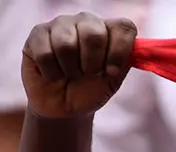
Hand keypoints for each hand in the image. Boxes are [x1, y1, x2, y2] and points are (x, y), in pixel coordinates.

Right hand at [22, 13, 136, 118]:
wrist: (62, 106)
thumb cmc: (89, 90)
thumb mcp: (112, 81)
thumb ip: (124, 63)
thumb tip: (137, 51)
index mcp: (109, 30)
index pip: (124, 27)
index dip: (119, 51)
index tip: (111, 71)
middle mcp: (85, 21)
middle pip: (94, 34)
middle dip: (92, 64)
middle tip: (87, 73)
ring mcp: (60, 24)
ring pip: (66, 44)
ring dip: (70, 69)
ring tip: (70, 74)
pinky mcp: (37, 34)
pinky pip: (45, 53)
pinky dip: (52, 73)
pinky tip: (53, 73)